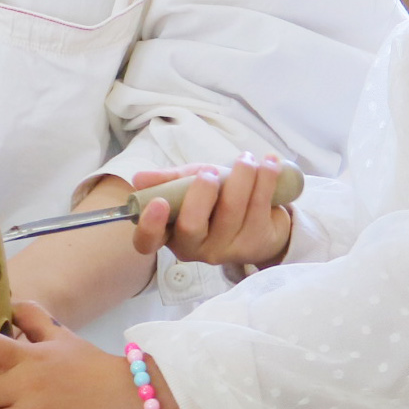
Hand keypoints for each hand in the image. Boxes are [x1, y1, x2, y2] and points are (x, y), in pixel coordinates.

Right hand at [129, 156, 292, 270]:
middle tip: (209, 172)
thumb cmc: (216, 199)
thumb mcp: (189, 185)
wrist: (261, 217)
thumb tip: (139, 179)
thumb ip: (167, 180)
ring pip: (230, 212)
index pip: (148, 242)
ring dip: (240, 178)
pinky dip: (265, 180)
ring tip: (245, 158)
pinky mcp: (255, 243)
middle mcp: (195, 248)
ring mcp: (226, 249)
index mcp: (171, 233)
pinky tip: (269, 163)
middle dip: (200, 195)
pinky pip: (258, 208)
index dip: (149, 226)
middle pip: (191, 227)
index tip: (159, 202)